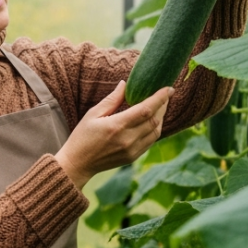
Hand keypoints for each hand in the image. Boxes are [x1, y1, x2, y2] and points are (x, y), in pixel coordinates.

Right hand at [55, 80, 172, 189]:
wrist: (78, 163)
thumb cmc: (82, 136)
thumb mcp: (93, 114)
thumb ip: (112, 99)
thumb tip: (125, 84)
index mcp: (117, 126)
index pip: (146, 109)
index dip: (160, 98)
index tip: (169, 88)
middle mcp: (127, 139)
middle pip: (154, 119)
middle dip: (163, 105)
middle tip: (165, 94)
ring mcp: (132, 150)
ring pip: (156, 131)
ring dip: (161, 117)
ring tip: (160, 105)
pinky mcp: (133, 157)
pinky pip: (151, 141)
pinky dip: (155, 128)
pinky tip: (153, 120)